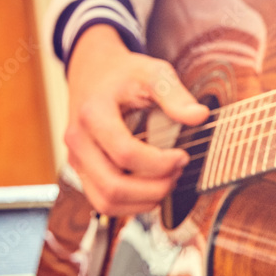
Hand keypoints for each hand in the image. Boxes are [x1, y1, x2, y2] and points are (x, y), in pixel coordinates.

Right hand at [65, 25, 208, 215]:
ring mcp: (76, 159)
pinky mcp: (81, 170)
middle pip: (112, 186)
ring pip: (105, 201)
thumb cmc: (125, 74)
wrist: (93, 71)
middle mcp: (78, 140)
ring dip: (142, 201)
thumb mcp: (153, 73)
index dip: (160, 163)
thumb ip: (175, 95)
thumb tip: (200, 115)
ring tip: (168, 183)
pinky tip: (153, 190)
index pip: (125, 153)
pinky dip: (130, 205)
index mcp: (93, 114)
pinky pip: (102, 202)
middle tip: (178, 173)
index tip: (184, 156)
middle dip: (154, 188)